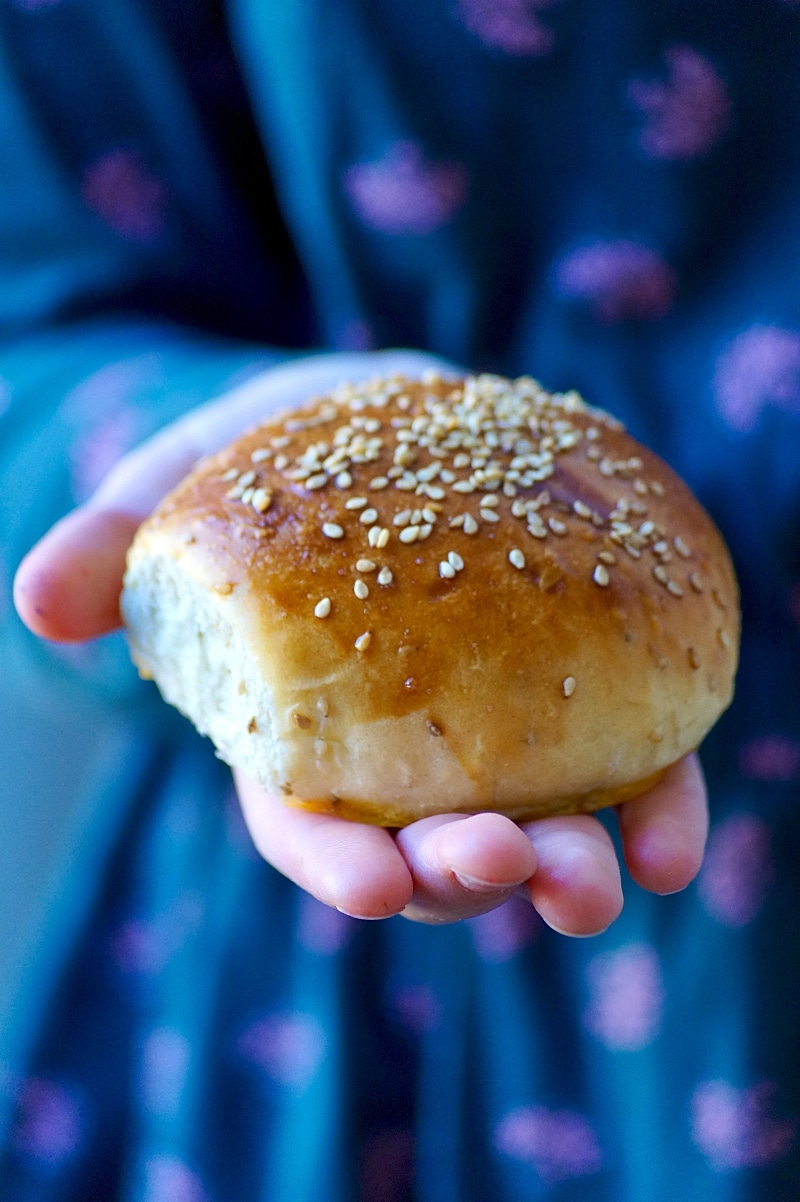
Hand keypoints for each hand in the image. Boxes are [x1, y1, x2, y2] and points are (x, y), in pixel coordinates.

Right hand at [13, 350, 708, 934]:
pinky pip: (626, 767)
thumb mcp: (181, 483)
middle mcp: (401, 760)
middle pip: (428, 850)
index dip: (337, 868)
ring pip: (532, 832)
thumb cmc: (266, 457)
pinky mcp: (578, 694)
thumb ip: (116, 546)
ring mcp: (497, 739)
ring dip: (571, 869)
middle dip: (467, 876)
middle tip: (511, 864)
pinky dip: (657, 809)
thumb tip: (38, 599)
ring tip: (611, 877)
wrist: (379, 417)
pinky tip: (674, 840)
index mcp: (301, 734)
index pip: (310, 828)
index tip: (375, 885)